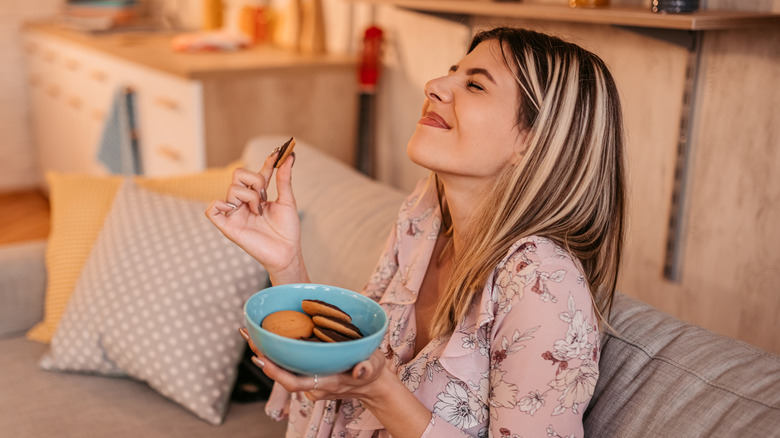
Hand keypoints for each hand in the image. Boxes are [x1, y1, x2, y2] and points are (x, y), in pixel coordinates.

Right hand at [206, 150, 306, 283]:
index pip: (258, 173)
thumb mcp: (288, 201)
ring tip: (259, 211)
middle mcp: (244, 202)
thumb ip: (284, 179)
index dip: (267, 162)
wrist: (287, 252)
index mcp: (258, 196)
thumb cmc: (287, 230)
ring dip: (250, 197)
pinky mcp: (227, 226)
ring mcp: (234, 213)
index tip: (279, 152)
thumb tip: (290, 156)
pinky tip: (234, 208)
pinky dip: (219, 204)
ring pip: (232, 189)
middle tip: (265, 197)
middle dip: (255, 181)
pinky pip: (211, 210)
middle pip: (238, 175)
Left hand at [238, 328, 386, 400]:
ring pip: (282, 366)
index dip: (276, 373)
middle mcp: (311, 383)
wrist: (371, 384)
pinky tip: (267, 332)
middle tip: (248, 334)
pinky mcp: (308, 369)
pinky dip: (277, 348)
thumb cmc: (372, 374)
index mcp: (324, 383)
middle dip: (262, 355)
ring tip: (250, 330)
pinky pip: (288, 361)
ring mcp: (309, 377)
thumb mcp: (372, 369)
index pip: (293, 382)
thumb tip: (361, 370)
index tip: (261, 359)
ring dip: (265, 350)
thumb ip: (366, 369)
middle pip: (281, 372)